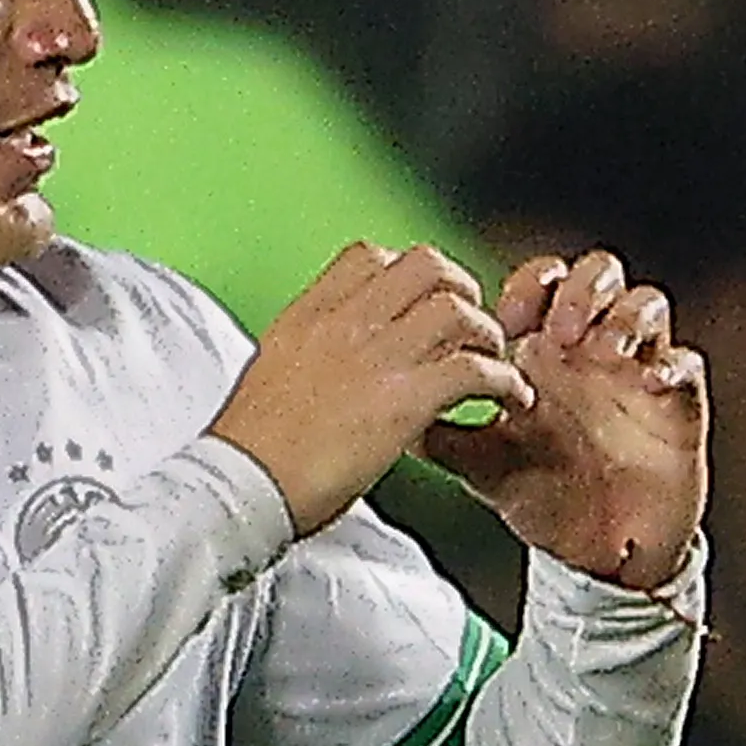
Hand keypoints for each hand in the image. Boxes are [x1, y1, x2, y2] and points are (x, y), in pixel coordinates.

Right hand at [206, 245, 526, 535]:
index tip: (421, 303)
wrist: (238, 489)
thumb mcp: (271, 378)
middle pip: (425, 264)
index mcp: (307, 317)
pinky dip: (503, 380)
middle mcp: (343, 325)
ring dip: (487, 334)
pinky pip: (474, 368)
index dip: (408, 272)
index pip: (368, 256)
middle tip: (470, 324)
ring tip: (493, 362)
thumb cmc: (248, 454)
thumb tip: (329, 369)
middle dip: (461, 288)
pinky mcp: (403, 402)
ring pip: (458, 308)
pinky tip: (508, 399)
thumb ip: (308, 358)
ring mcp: (375, 359)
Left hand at [448, 247, 709, 588]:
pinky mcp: (677, 405)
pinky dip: (672, 365)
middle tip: (560, 328)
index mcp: (546, 354)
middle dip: (581, 287)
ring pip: (647, 303)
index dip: (529, 287)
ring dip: (626, 315)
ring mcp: (638, 372)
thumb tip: (397, 416)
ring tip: (603, 351)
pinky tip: (651, 383)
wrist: (596, 552)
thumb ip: (443, 438)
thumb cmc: (545, 497)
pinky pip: (686, 364)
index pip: (542, 286)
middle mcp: (593, 351)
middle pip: (598, 275)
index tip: (507, 318)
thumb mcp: (485, 467)